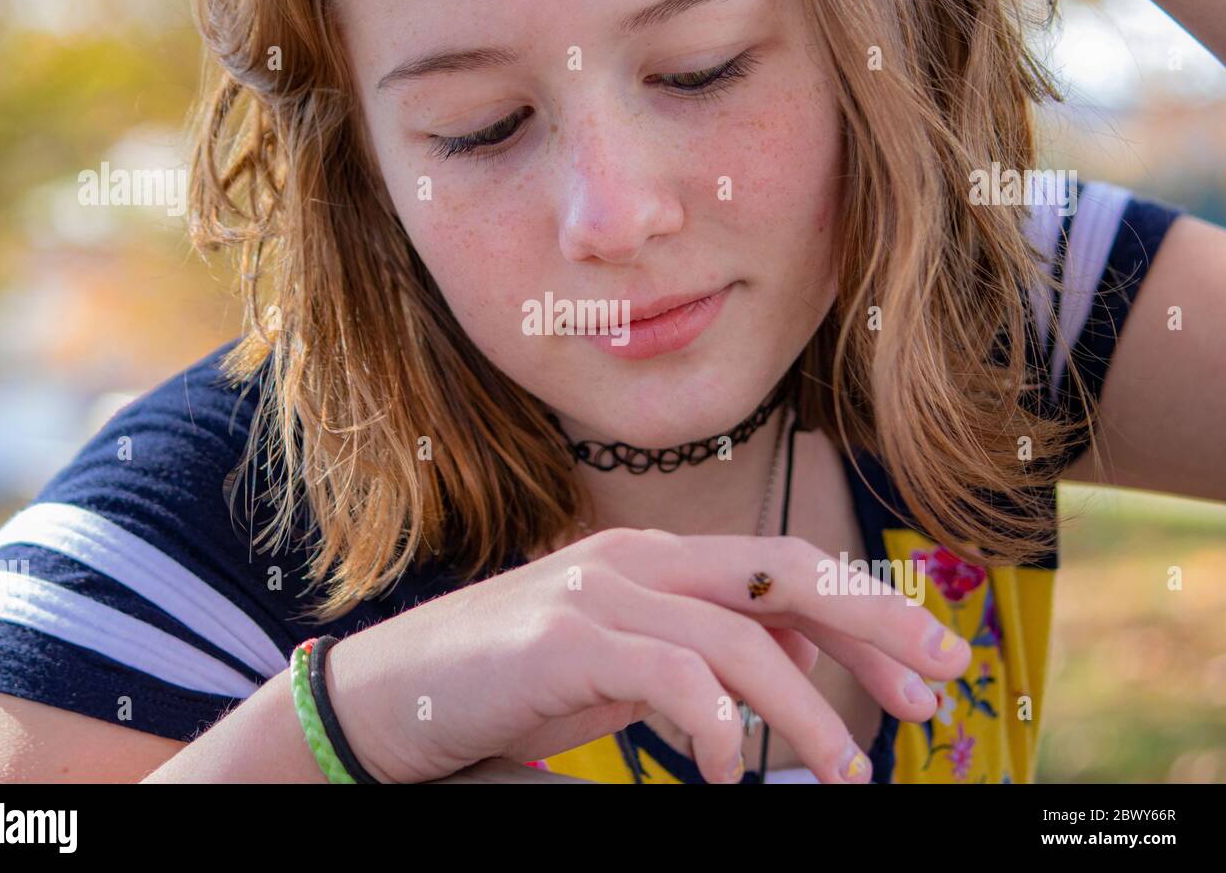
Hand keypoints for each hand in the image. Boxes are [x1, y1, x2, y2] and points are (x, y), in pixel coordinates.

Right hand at [326, 527, 970, 783]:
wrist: (394, 691)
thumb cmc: (515, 681)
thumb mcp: (628, 663)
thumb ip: (705, 649)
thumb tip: (798, 657)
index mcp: (658, 560)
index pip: (785, 570)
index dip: (866, 613)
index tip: (927, 668)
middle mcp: (637, 559)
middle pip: (782, 573)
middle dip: (873, 623)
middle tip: (936, 685)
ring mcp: (599, 589)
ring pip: (737, 634)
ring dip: (804, 708)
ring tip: (844, 772)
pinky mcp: (562, 636)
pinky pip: (666, 673)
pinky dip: (714, 721)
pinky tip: (728, 768)